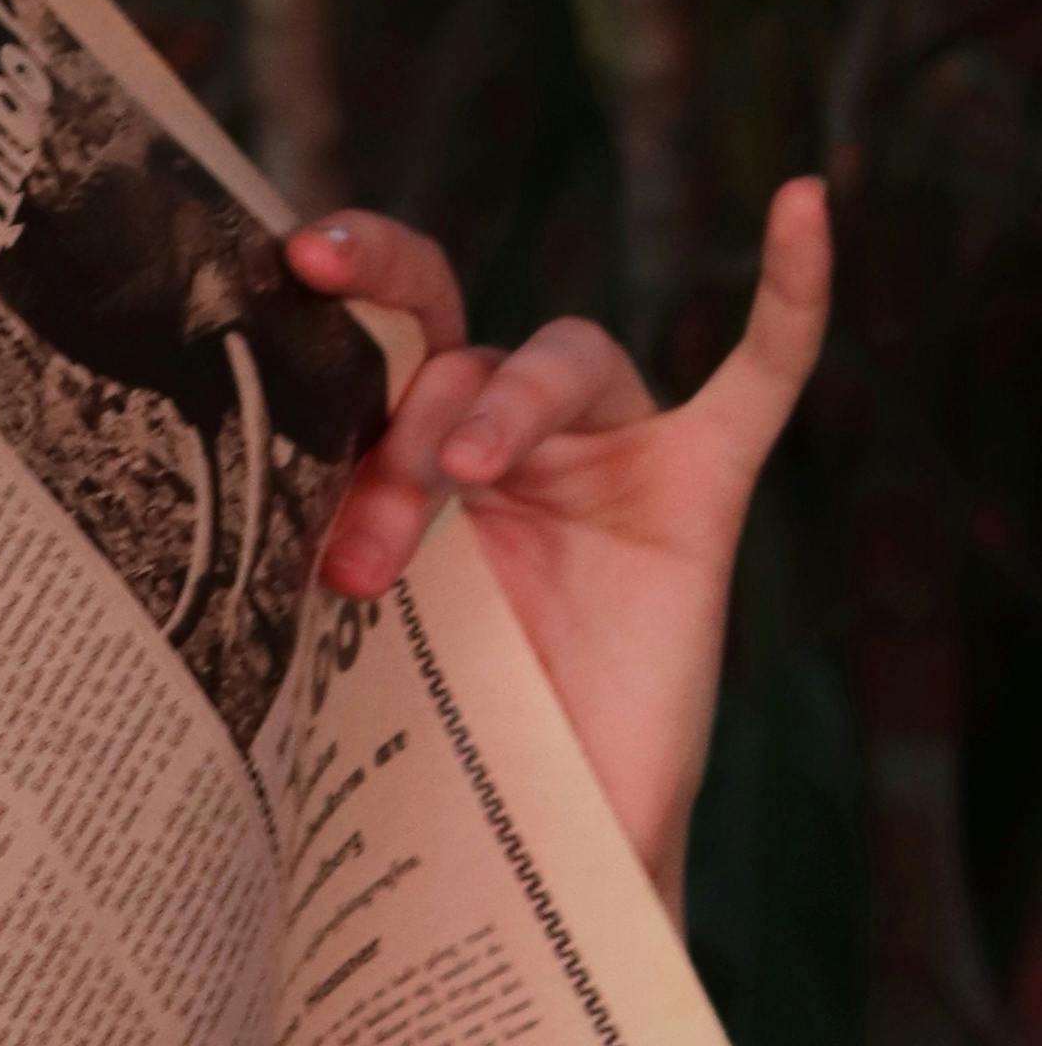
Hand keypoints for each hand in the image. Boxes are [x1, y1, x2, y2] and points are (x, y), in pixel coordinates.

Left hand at [286, 179, 830, 893]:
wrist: (536, 838)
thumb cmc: (440, 734)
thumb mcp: (366, 629)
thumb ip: (329, 549)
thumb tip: (241, 529)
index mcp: (416, 452)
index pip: (387, 330)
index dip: (352, 277)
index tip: (294, 262)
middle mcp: (510, 434)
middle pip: (456, 354)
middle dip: (402, 429)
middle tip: (364, 554)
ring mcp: (608, 453)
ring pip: (563, 356)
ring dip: (503, 406)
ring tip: (461, 480)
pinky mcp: (698, 489)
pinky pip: (759, 377)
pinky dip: (789, 296)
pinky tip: (803, 207)